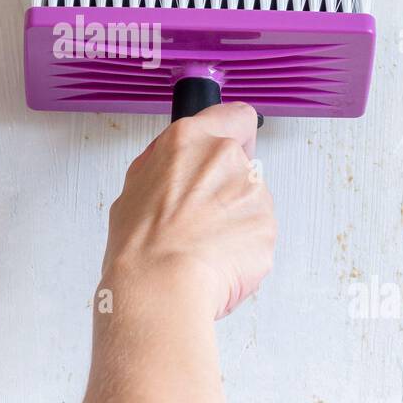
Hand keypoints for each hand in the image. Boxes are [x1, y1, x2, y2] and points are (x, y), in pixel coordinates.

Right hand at [103, 103, 275, 318]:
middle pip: (242, 164)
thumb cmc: (141, 245)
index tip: (234, 145)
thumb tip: (174, 165)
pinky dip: (244, 247)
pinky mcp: (268, 226)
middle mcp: (225, 157)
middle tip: (200, 216)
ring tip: (203, 245)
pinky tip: (217, 260)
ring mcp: (251, 191)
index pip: (234, 115)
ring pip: (252, 201)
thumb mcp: (135, 187)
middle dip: (228, 187)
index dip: (234, 133)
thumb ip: (165, 165)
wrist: (161, 286)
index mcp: (189, 140)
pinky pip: (259, 233)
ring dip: (236, 220)